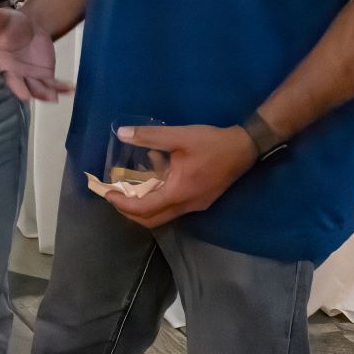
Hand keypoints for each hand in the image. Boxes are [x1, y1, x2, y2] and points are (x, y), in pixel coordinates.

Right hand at [0, 1, 71, 104]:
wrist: (32, 26)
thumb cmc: (12, 24)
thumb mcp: (2, 18)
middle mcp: (11, 73)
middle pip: (15, 84)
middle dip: (20, 90)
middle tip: (26, 96)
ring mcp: (29, 76)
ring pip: (35, 89)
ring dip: (43, 93)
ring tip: (54, 96)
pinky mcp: (44, 76)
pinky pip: (52, 85)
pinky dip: (61, 88)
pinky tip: (70, 89)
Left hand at [100, 123, 255, 227]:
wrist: (245, 148)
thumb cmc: (212, 143)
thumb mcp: (179, 136)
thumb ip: (150, 136)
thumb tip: (122, 133)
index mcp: (180, 192)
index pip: (145, 209)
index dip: (123, 204)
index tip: (107, 193)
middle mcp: (187, 205)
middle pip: (152, 219)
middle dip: (130, 211)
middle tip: (115, 196)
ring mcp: (195, 205)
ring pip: (163, 214)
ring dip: (144, 205)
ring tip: (129, 187)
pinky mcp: (201, 199)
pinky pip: (174, 205)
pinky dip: (159, 196)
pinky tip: (156, 173)